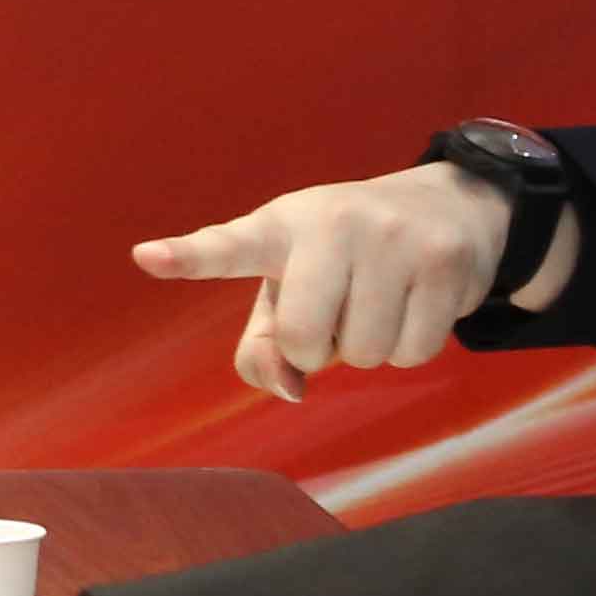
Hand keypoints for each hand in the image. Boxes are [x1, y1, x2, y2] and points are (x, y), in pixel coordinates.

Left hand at [133, 164, 527, 401]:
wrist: (449, 207)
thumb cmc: (344, 262)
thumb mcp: (290, 290)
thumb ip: (264, 347)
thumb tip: (290, 388)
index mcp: (279, 226)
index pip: (229, 245)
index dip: (187, 256)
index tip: (146, 257)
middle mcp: (333, 223)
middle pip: (303, 340)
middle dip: (316, 349)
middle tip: (335, 310)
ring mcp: (392, 239)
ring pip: (363, 354)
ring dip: (368, 348)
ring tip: (378, 299)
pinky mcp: (444, 262)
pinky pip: (412, 353)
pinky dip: (409, 347)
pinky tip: (414, 303)